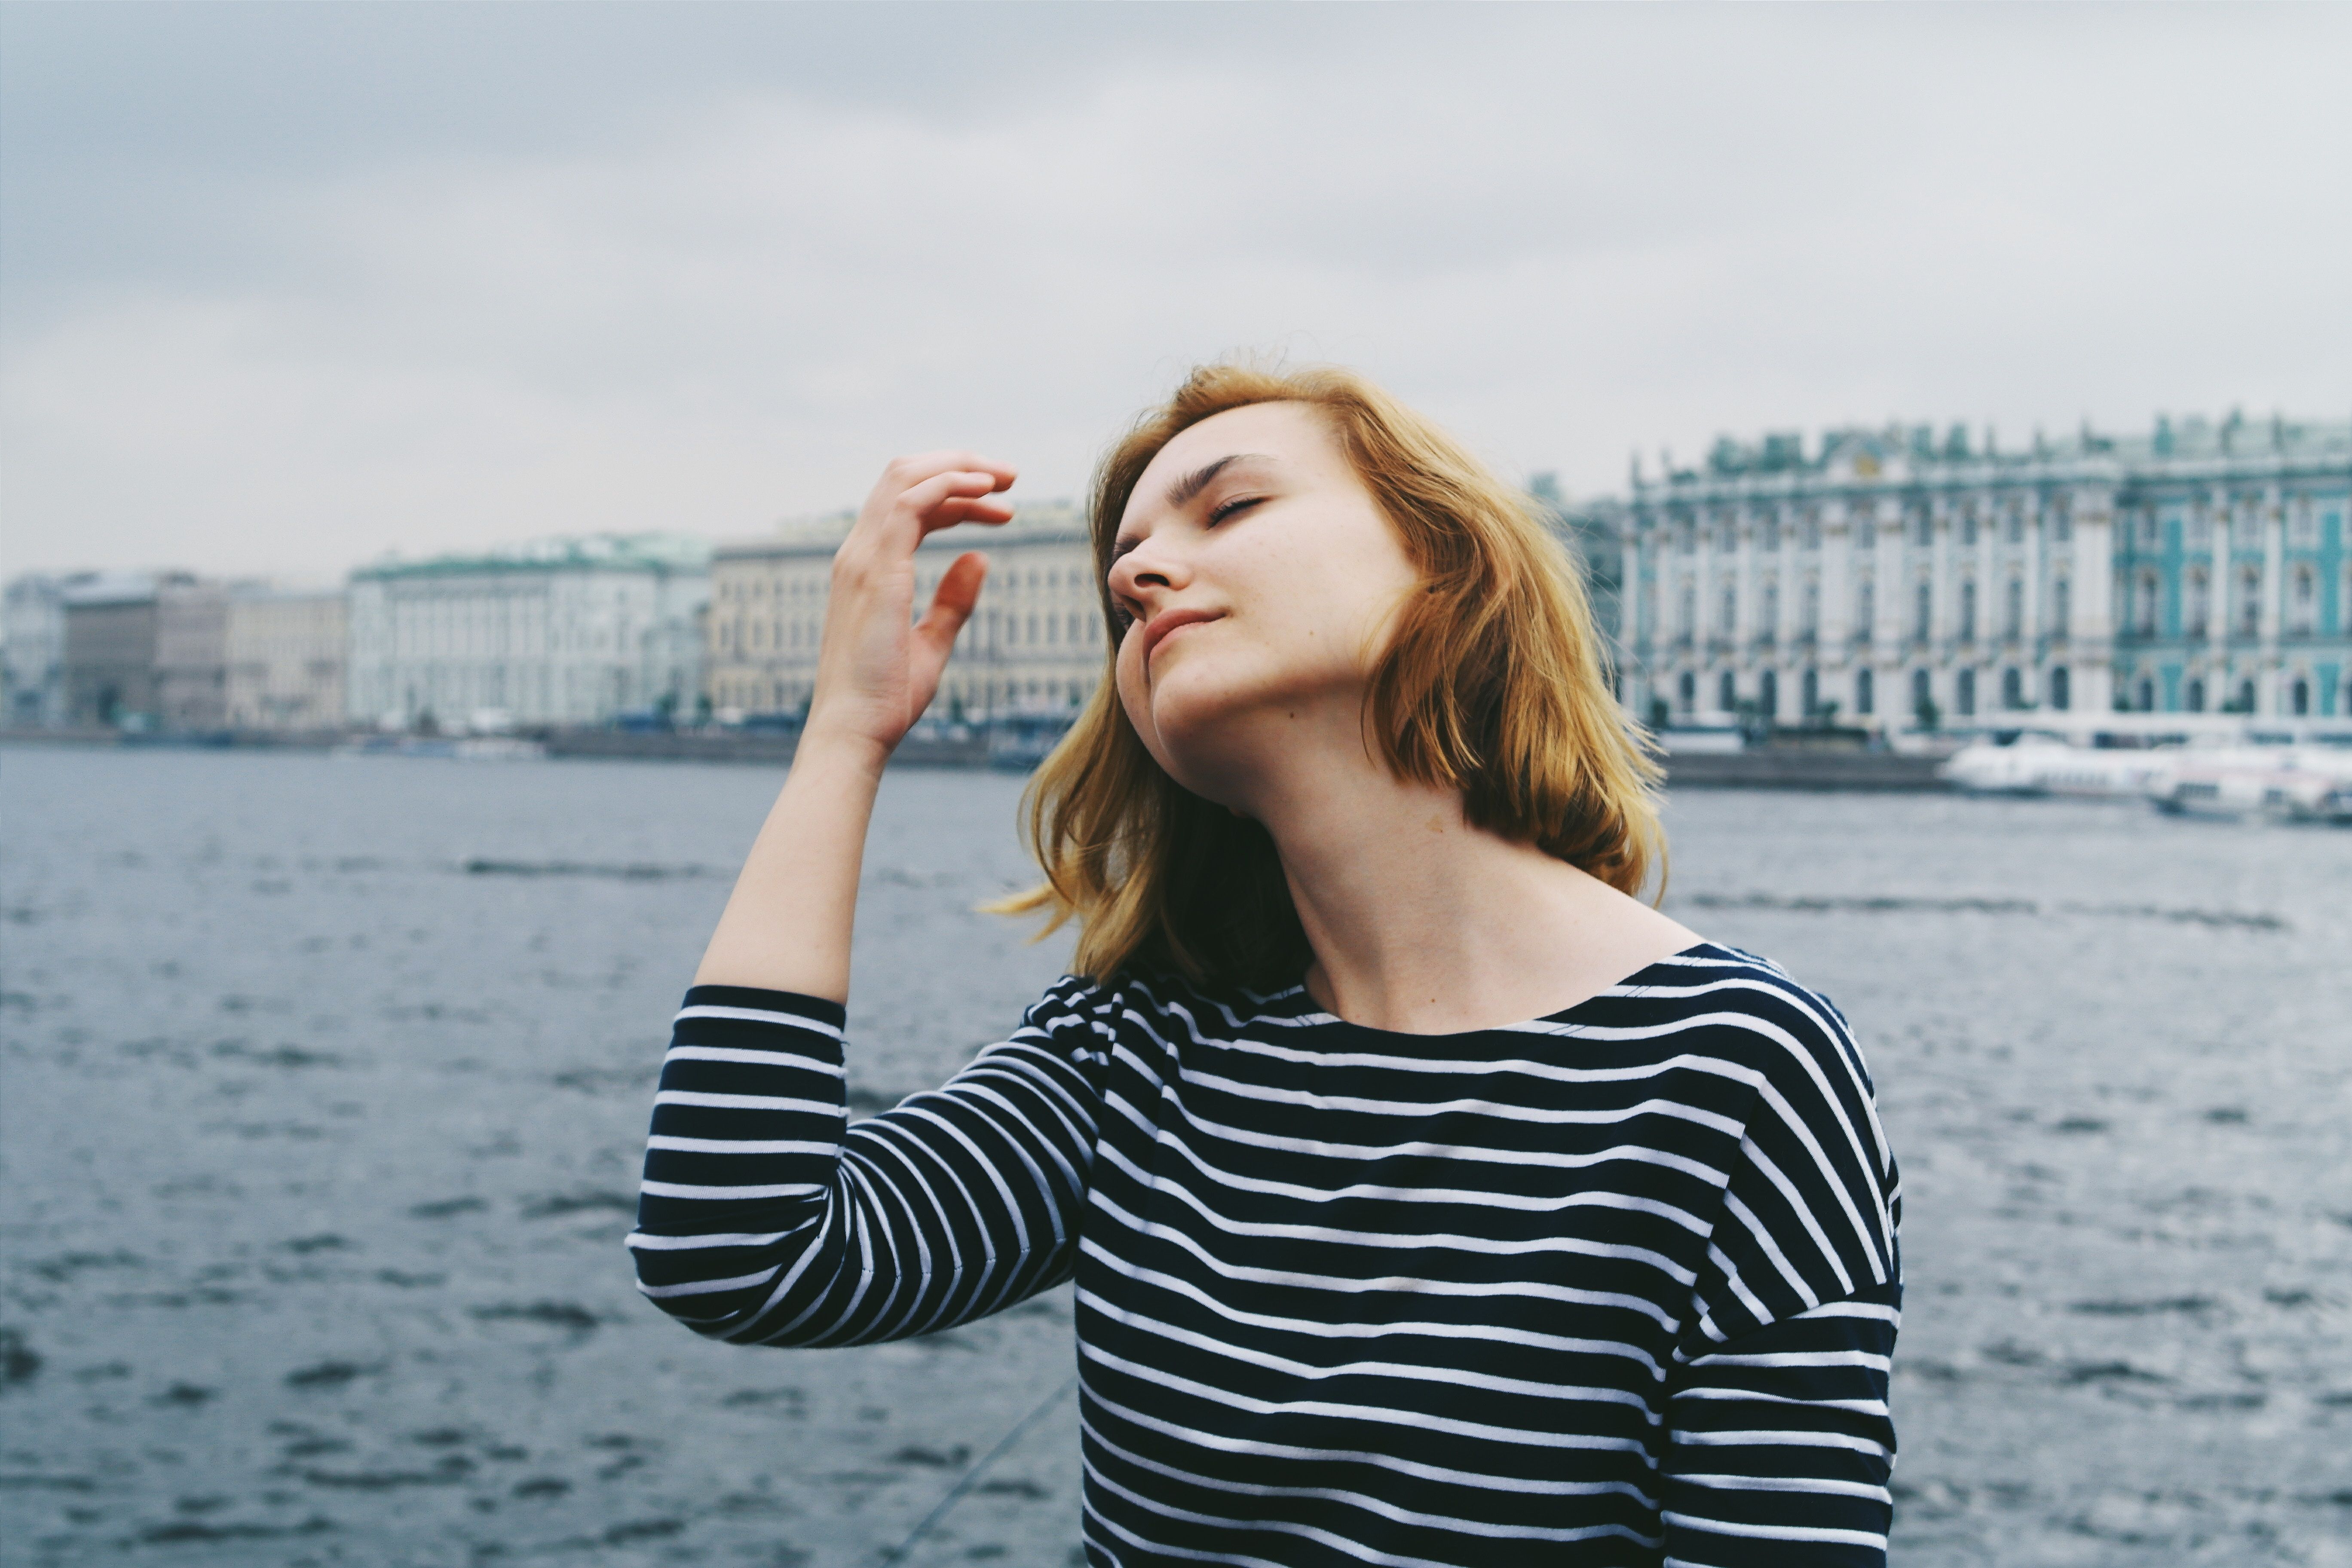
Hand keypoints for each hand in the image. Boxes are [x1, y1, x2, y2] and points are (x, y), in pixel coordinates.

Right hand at [803, 451, 1015, 753]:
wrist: (855, 731)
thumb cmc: (885, 698)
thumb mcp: (930, 643)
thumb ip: (952, 602)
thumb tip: (978, 560)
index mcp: (867, 567)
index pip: (908, 504)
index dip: (957, 495)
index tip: (1003, 508)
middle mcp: (859, 553)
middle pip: (904, 476)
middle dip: (960, 465)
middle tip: (1012, 477)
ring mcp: (863, 558)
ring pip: (906, 477)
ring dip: (961, 469)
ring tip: (1008, 479)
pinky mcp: (877, 570)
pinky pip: (912, 503)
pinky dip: (950, 485)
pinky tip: (987, 492)